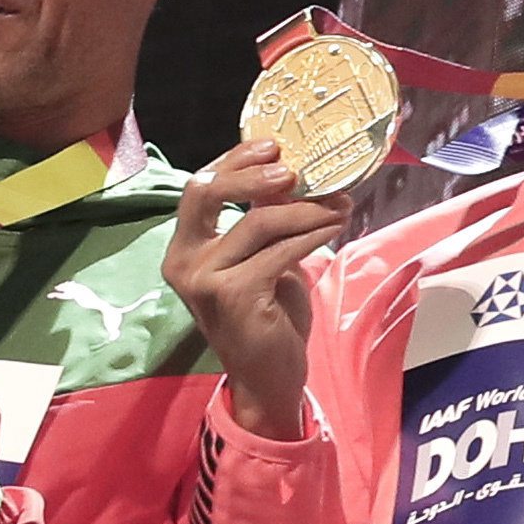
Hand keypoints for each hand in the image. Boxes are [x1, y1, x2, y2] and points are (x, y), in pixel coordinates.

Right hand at [169, 142, 345, 440]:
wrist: (268, 376)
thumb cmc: (267, 315)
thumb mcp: (262, 259)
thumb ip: (262, 220)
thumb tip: (292, 173)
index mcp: (184, 248)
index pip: (198, 188)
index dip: (234, 161)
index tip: (274, 147)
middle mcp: (184, 261)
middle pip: (207, 192)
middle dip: (252, 174)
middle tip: (295, 170)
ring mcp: (204, 279)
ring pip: (258, 222)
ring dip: (307, 208)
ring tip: (339, 204)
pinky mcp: (233, 296)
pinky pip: (280, 251)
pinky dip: (313, 234)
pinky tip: (336, 226)